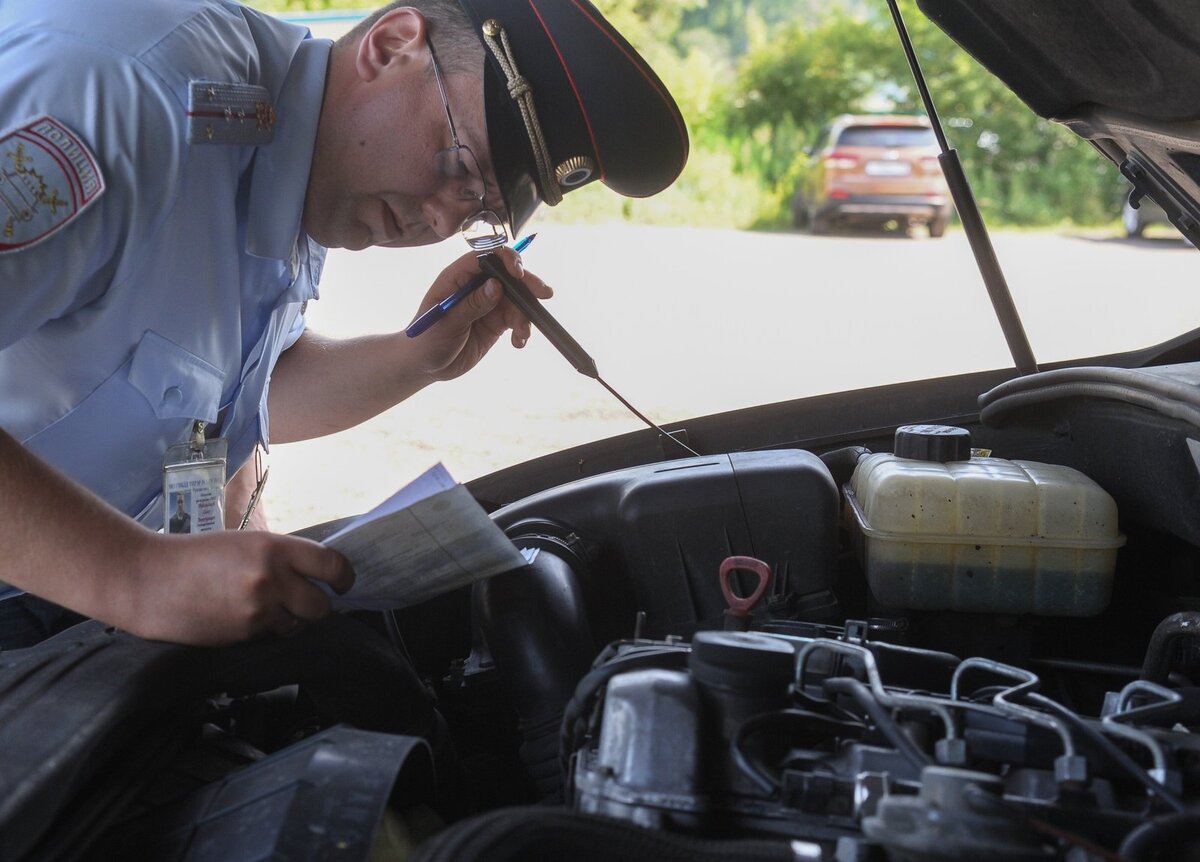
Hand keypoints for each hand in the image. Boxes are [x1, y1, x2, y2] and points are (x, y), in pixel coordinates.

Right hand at [122, 530, 354, 644]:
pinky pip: (271, 637)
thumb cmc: (194, 557)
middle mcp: (271, 579)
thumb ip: (279, 559)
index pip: (332, 565)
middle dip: (317, 606)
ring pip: (298, 625)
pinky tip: (242, 618)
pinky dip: (265, 631)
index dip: (344, 577)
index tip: (342, 583)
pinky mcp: (242, 635)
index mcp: (274, 548)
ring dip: (289, 620)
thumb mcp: (244, 544)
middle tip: (306, 602)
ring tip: (262, 608)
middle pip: (323, 605)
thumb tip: (313, 573)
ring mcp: (257, 611)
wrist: (147, 580)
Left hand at [408, 246, 552, 382]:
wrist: (425, 366)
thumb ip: (472, 304)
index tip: (519, 274)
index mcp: (457, 277)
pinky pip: (517, 319)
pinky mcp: (496, 321)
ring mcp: (488, 303)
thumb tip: (497, 285)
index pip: (485, 257)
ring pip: (516, 299)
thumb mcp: (447, 323)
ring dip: (525, 314)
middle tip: (545, 294)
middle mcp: (475, 286)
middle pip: (507, 275)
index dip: (505, 259)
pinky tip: (518, 343)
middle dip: (527, 284)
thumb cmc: (426, 340)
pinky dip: (523, 329)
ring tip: (522, 333)